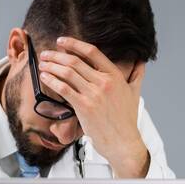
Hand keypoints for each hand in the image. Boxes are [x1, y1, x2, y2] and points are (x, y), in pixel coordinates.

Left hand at [37, 37, 150, 177]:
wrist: (124, 142)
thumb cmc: (127, 120)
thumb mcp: (135, 93)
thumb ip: (137, 75)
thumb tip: (141, 62)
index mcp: (115, 76)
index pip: (92, 52)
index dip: (74, 44)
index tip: (62, 41)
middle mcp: (104, 82)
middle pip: (75, 61)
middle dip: (57, 55)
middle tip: (47, 54)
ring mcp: (94, 94)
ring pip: (67, 73)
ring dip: (52, 66)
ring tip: (43, 64)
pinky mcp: (84, 106)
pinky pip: (64, 89)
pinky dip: (52, 81)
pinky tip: (45, 78)